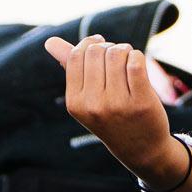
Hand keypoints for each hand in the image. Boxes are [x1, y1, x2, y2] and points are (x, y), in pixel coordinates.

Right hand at [43, 34, 175, 160]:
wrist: (141, 149)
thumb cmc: (111, 116)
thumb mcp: (86, 98)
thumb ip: (69, 67)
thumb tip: (49, 41)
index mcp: (75, 103)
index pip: (76, 56)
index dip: (89, 44)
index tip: (100, 44)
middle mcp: (93, 105)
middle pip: (96, 52)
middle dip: (108, 47)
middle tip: (116, 56)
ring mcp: (117, 105)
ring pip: (117, 54)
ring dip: (125, 50)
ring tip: (127, 59)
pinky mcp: (141, 102)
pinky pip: (135, 62)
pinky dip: (137, 57)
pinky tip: (137, 65)